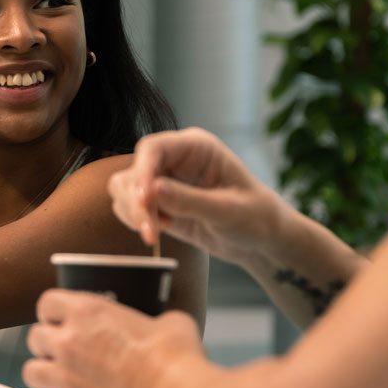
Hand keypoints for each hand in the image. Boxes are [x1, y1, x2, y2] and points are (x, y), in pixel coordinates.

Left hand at [23, 290, 203, 387]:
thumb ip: (156, 321)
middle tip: (61, 347)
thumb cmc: (171, 356)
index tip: (60, 317)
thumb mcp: (169, 322)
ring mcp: (68, 378)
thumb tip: (166, 327)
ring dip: (43, 373)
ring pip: (30, 373)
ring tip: (58, 376)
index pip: (48, 302)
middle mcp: (70, 342)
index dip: (53, 310)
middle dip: (46, 342)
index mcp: (88, 312)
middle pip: (34, 337)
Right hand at [107, 127, 285, 267]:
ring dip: (131, 211)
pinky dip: (134, 220)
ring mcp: (165, 181)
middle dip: (135, 200)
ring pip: (125, 188)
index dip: (142, 172)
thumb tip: (152, 191)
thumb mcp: (228, 210)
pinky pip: (130, 206)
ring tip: (153, 234)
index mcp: (195, 147)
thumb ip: (190, 200)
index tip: (144, 201)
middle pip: (134, 169)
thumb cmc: (256, 216)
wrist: (262, 239)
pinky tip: (154, 233)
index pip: (153, 148)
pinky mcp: (159, 204)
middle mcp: (175, 160)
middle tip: (149, 230)